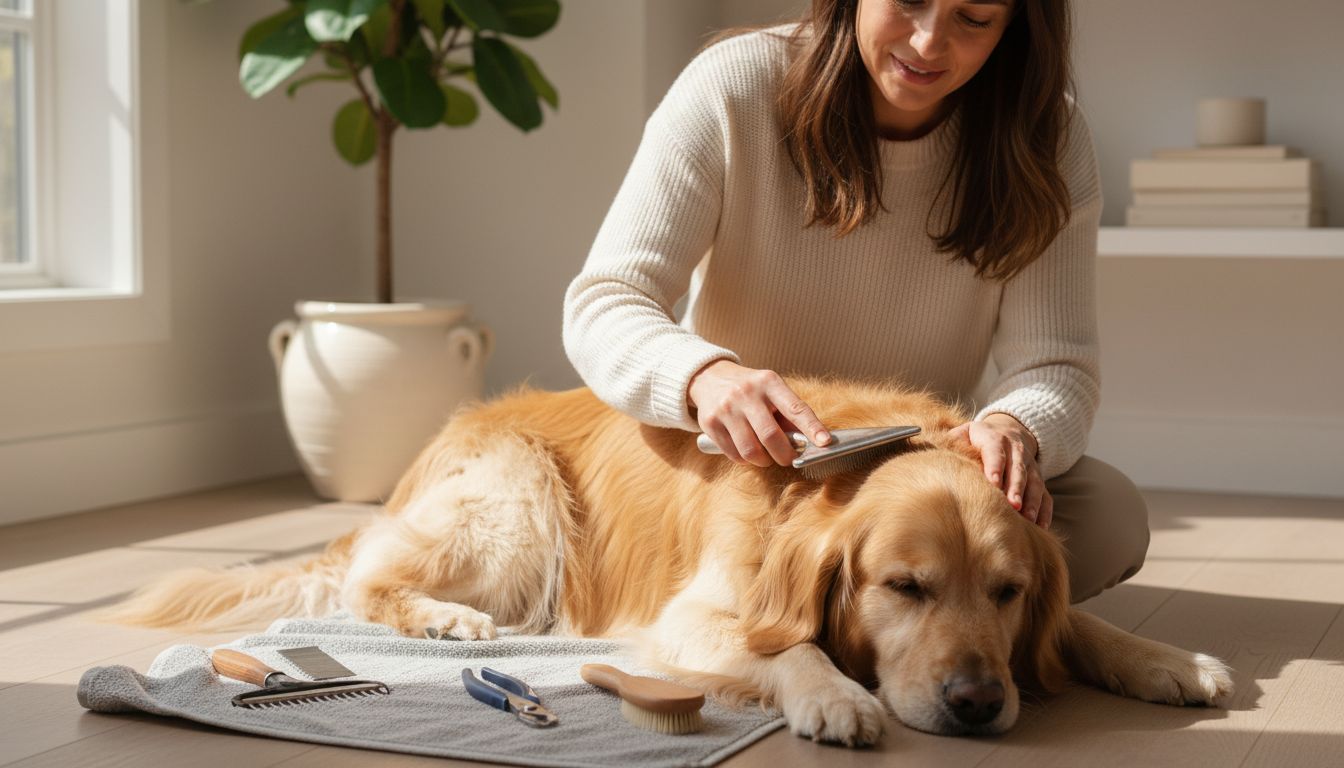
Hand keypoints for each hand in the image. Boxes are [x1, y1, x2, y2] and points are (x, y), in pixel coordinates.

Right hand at [687, 360, 831, 467]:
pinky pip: (734, 455)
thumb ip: (789, 414)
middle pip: (771, 436)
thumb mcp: (771, 390)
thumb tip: (811, 441)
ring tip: (767, 456)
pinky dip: (746, 460)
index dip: (812, 427)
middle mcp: (746, 393)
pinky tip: (747, 450)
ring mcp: (726, 408)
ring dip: (764, 461)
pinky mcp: (710, 423)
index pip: (795, 408)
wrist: (709, 377)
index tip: (825, 442)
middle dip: (785, 455)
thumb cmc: (749, 389)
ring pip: (751, 451)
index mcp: (768, 382)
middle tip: (789, 459)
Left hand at [948, 414, 1051, 527]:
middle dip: (1015, 488)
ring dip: (1032, 501)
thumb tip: (934, 455)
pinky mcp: (1038, 479)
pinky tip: (1040, 526)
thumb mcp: (963, 433)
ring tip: (1028, 518)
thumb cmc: (976, 439)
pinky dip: (1045, 510)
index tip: (992, 483)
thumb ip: (952, 443)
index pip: (995, 451)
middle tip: (1012, 505)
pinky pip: (1046, 495)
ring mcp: (1030, 466)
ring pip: (1035, 483)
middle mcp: (1016, 450)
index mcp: (994, 438)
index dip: (995, 466)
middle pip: (1018, 469)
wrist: (1008, 430)